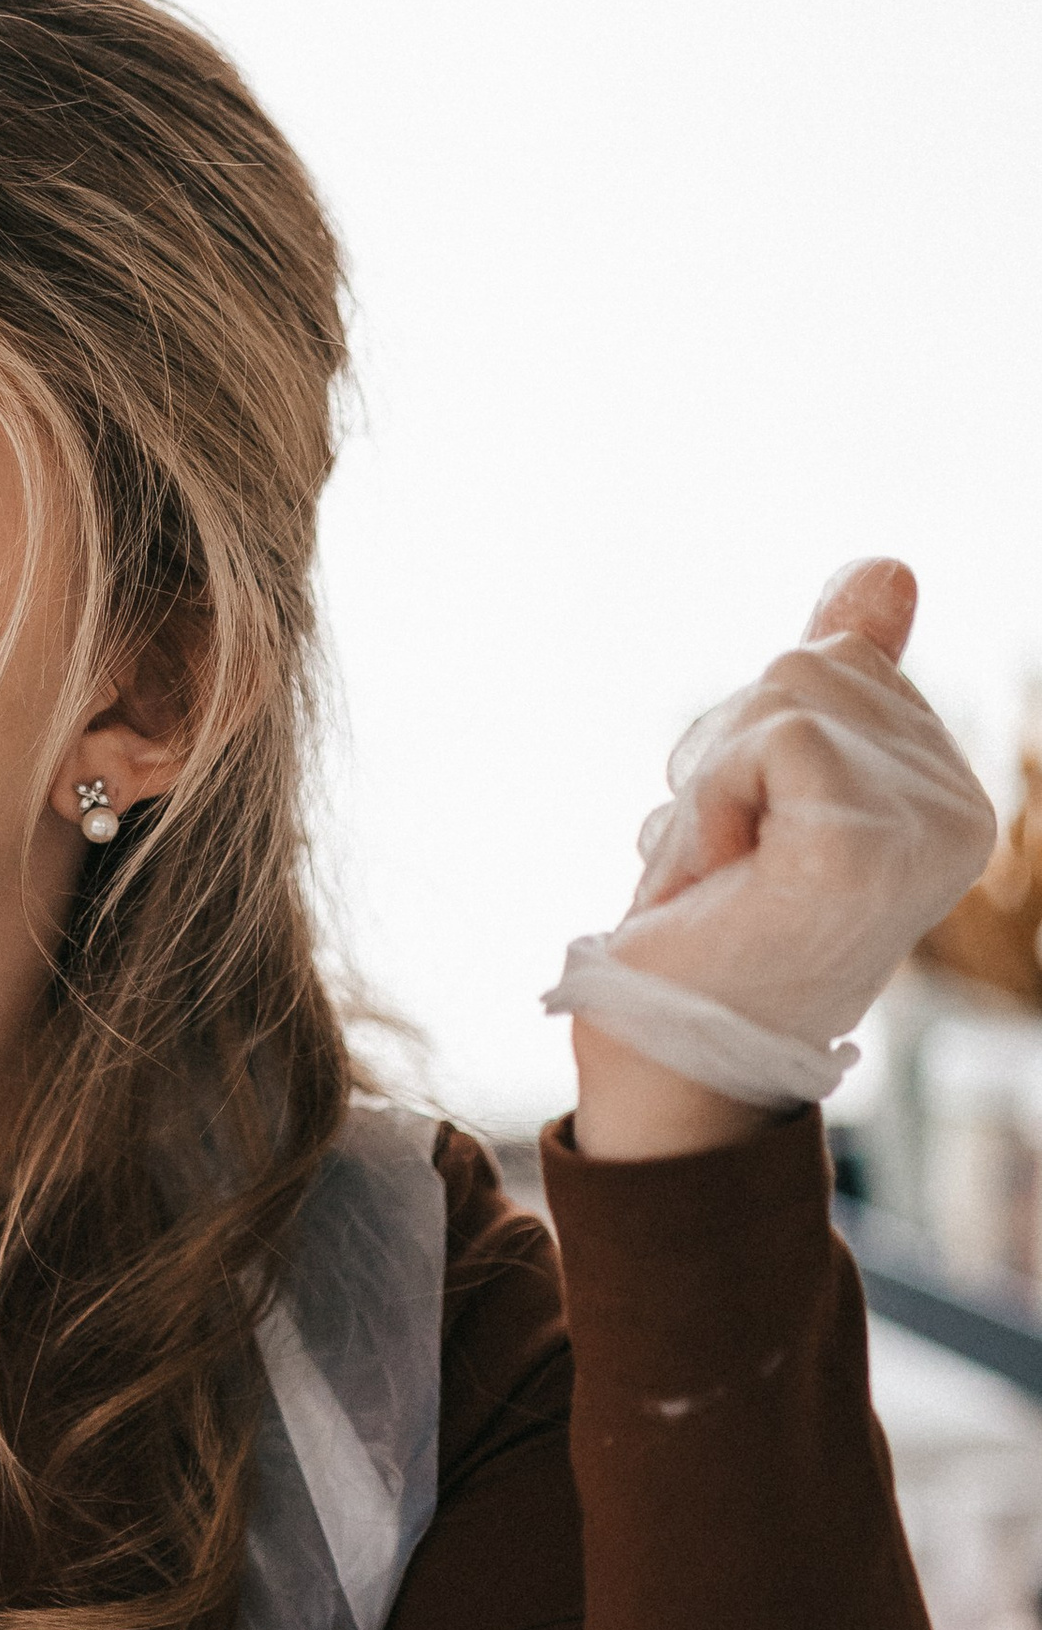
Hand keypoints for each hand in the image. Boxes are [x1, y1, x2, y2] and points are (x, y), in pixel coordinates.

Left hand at [570, 558, 993, 1159]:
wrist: (668, 1065)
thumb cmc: (707, 938)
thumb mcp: (768, 783)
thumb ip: (838, 679)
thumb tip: (890, 564)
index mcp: (949, 793)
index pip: (836, 662)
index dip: (751, 743)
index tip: (754, 847)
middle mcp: (961, 808)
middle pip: (811, 665)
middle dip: (727, 756)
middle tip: (729, 867)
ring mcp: (924, 827)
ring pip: (786, 690)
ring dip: (710, 786)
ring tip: (724, 877)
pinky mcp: (865, 845)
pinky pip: (770, 735)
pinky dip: (713, 802)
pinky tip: (724, 878)